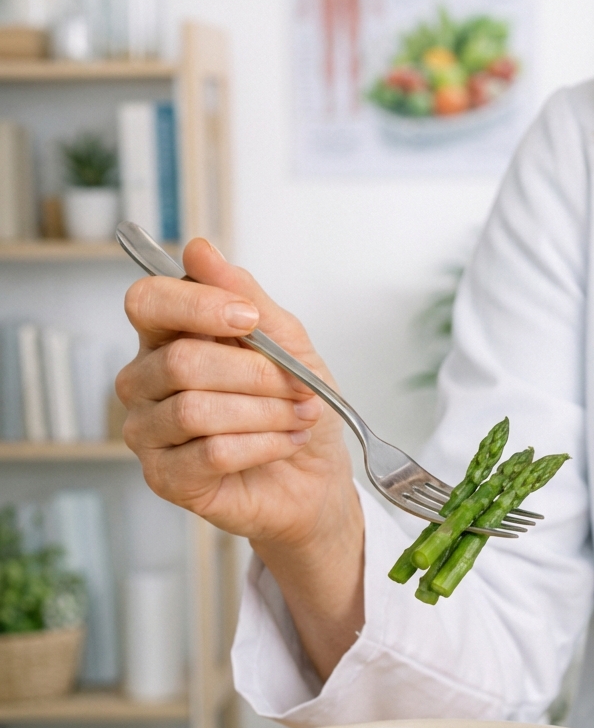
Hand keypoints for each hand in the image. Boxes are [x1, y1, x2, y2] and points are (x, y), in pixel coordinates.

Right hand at [117, 239, 363, 675]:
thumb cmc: (294, 404)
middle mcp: (144, 381)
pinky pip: (209, 453)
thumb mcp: (286, 340)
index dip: (197, 306)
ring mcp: (148, 432)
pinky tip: (284, 443)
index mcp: (166, 336)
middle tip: (300, 387)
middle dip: (256, 373)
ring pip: (195, 410)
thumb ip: (244, 295)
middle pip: (180, 361)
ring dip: (264, 412)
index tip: (250, 319)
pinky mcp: (165, 478)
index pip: (147, 302)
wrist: (314, 476)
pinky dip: (261, 445)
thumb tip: (198, 250)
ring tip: (297, 416)